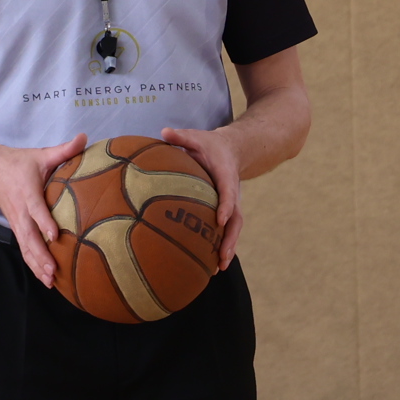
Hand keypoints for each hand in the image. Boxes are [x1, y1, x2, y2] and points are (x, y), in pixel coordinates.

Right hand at [0, 133, 84, 288]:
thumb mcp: (40, 154)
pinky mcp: (17, 229)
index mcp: (27, 191)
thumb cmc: (18, 163)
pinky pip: (25, 250)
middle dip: (40, 255)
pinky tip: (46, 280)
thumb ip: (64, 149)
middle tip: (53, 271)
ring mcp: (17, 223)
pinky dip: (33, 265)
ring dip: (37, 265)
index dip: (44, 222)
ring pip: (26, 247)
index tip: (54, 235)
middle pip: (29, 236)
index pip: (36, 209)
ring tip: (50, 281)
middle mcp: (20, 211)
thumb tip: (86, 137)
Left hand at [159, 125, 243, 270]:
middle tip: (222, 257)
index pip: (228, 192)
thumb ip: (182, 136)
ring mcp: (232, 203)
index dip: (226, 205)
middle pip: (236, 218)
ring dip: (228, 247)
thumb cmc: (209, 146)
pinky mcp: (227, 211)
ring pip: (234, 228)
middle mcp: (232, 192)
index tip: (221, 219)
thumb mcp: (196, 137)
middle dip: (230, 238)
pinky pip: (227, 230)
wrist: (231, 150)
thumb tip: (164, 132)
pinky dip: (222, 246)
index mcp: (225, 175)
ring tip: (219, 268)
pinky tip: (213, 265)